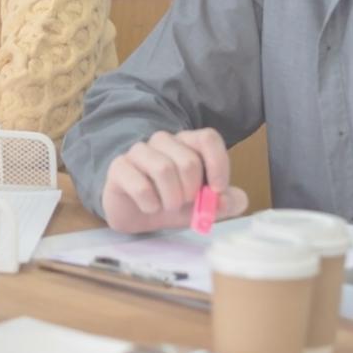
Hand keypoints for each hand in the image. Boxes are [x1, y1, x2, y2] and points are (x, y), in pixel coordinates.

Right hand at [100, 129, 248, 233]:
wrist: (136, 214)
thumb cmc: (171, 203)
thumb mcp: (203, 207)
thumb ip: (225, 203)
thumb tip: (233, 200)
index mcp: (187, 144)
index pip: (208, 138)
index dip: (218, 164)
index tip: (217, 190)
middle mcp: (163, 141)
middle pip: (188, 161)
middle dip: (191, 192)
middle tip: (185, 203)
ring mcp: (139, 151)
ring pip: (163, 168)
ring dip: (171, 199)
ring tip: (167, 206)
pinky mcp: (119, 166)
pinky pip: (140, 185)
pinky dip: (151, 204)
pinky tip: (149, 207)